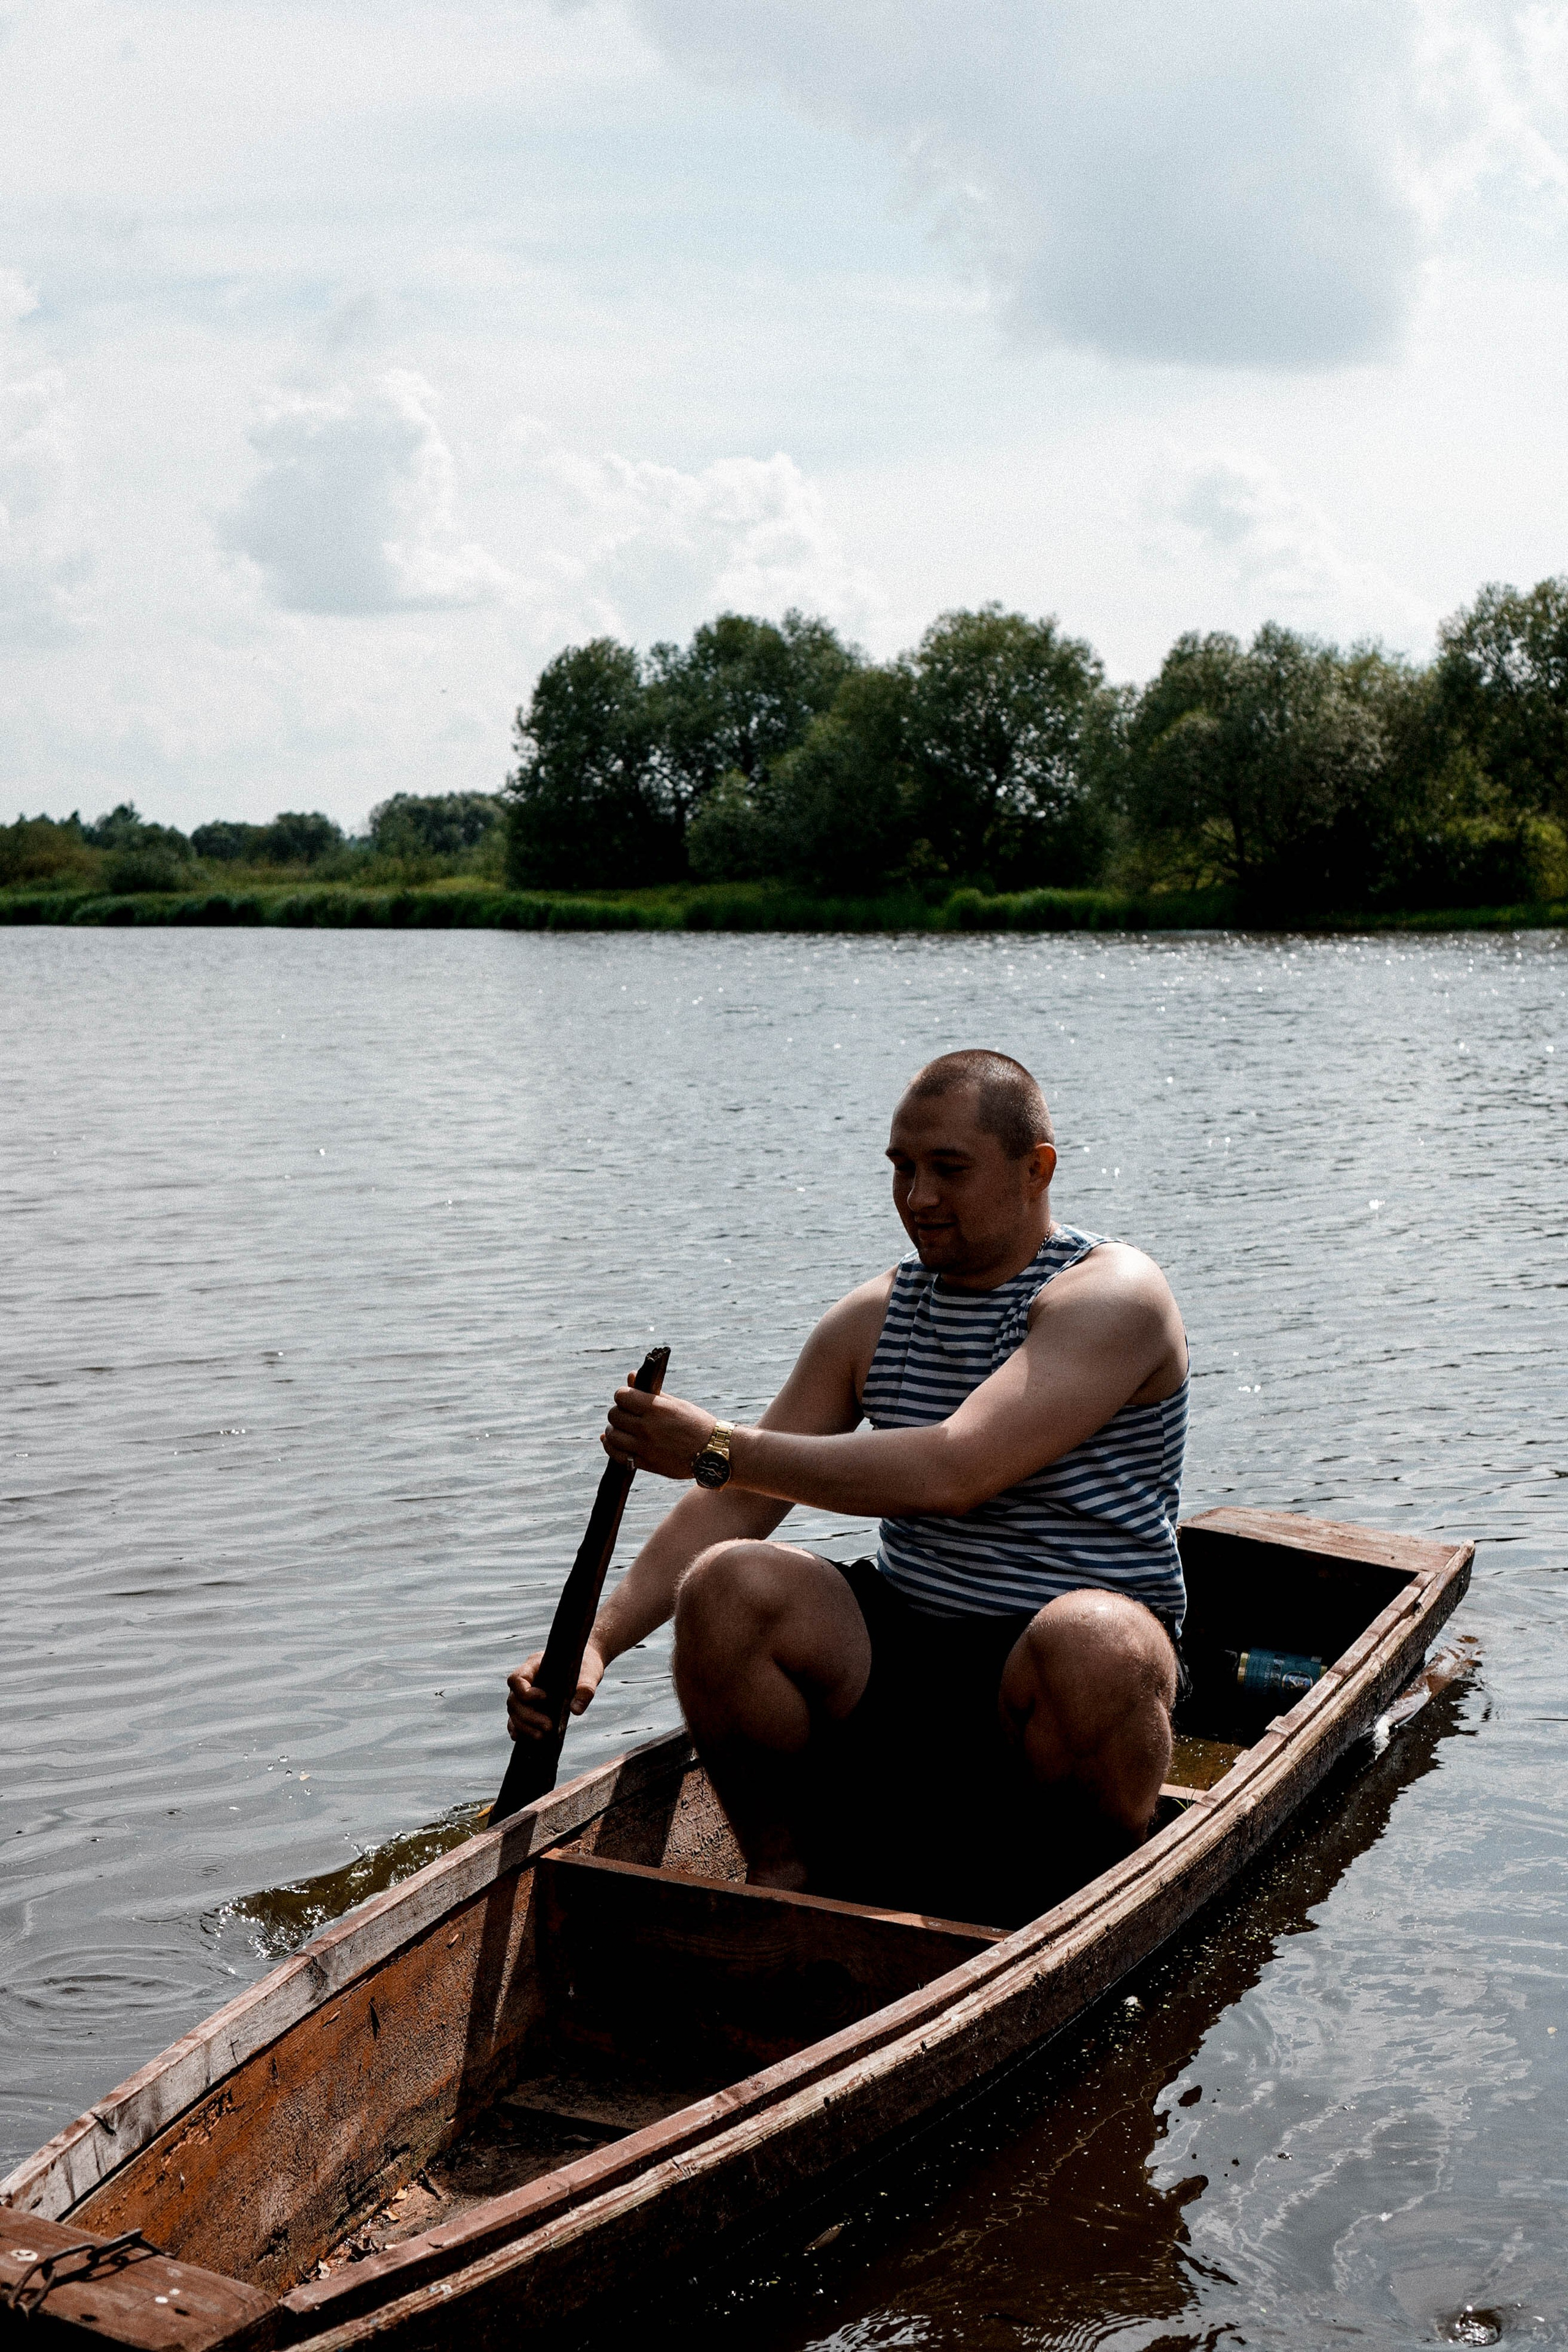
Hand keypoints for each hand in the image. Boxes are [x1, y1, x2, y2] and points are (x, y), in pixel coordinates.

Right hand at [506, 1641, 605, 1741]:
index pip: (517, 1679)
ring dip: (524, 1726)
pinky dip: (517, 1728)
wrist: (586, 1665)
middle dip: (528, 1716)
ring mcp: (525, 1693)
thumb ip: (585, 1689)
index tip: (545, 1698)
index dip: (525, 1692)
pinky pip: (516, 1718)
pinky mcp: (530, 1706)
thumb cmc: (585, 1665)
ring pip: (514, 1711)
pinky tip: (521, 1738)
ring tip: (541, 1736)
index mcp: (534, 1665)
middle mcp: (526, 1680)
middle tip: (548, 1726)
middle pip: (514, 1700)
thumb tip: (576, 1710)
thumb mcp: (590, 1674)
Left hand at [602, 1380, 719, 1479]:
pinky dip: (612, 1448)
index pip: (621, 1396)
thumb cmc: (696, 1423)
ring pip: (612, 1435)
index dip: (623, 1395)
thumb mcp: (675, 1403)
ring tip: (622, 1429)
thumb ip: (650, 1392)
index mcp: (656, 1408)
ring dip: (614, 1430)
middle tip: (627, 1415)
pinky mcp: (646, 1463)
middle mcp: (648, 1427)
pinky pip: (618, 1456)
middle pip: (614, 1415)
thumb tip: (629, 1376)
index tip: (628, 1398)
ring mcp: (646, 1447)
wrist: (713, 1452)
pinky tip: (616, 1443)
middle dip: (619, 1412)